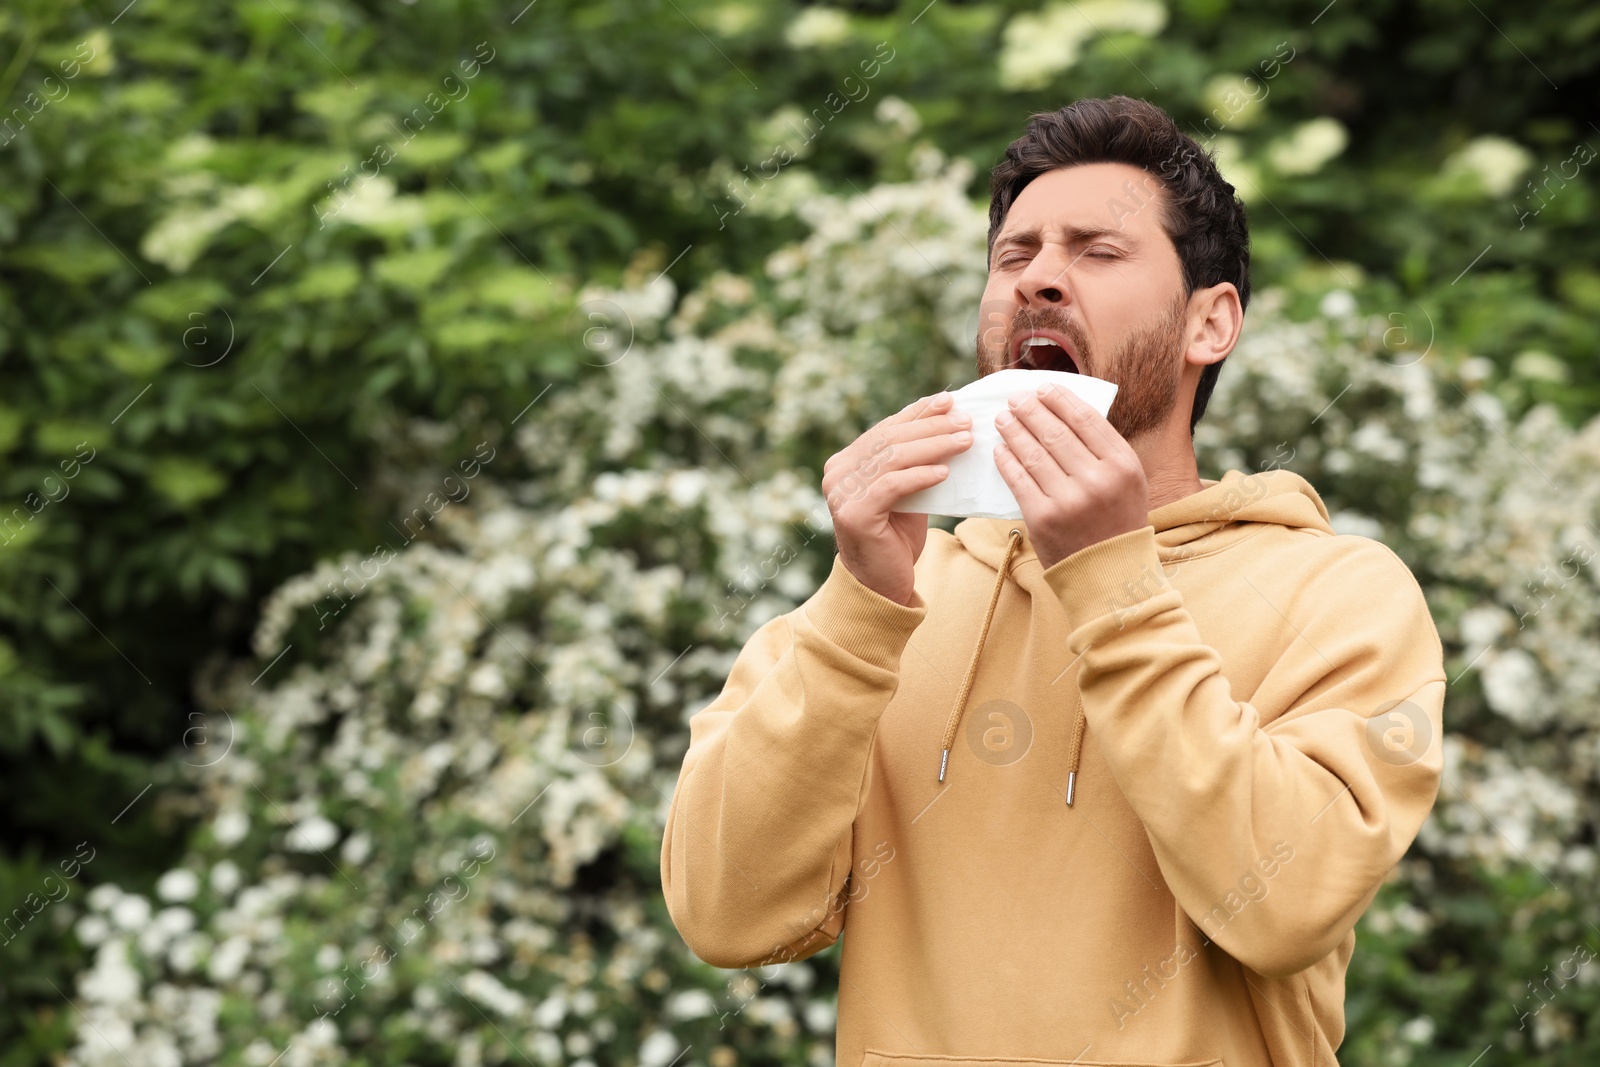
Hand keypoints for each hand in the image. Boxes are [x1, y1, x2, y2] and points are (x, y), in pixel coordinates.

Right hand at [824, 391, 973, 605]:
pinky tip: (945, 472)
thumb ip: (913, 462)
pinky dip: (921, 475)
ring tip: (965, 441)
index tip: (949, 401)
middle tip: (965, 421)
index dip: (918, 412)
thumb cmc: (895, 538)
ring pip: (893, 458)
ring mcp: (841, 493)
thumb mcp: (906, 492)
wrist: (879, 585)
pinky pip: (893, 485)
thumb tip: (948, 422)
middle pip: (890, 439)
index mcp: (846, 462)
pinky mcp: (854, 514)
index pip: (886, 429)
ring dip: (934, 447)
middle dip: (932, 427)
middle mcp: (837, 473)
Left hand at [992, 384, 1148, 571]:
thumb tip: (1066, 410)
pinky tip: (1000, 449)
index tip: (1043, 388)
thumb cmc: (1117, 521)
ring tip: (1003, 419)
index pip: (1086, 419)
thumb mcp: (1128, 481)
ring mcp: (1069, 499)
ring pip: (1033, 452)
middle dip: (1030, 411)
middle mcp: (1098, 479)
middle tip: (1015, 399)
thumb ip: (1104, 448)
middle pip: (1055, 432)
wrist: (1108, 573)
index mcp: (1122, 464)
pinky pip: (1018, 479)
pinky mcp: (1043, 518)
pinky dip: (1006, 460)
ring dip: (1013, 430)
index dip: (1060, 399)